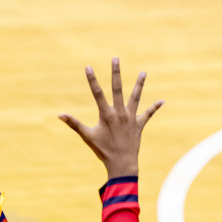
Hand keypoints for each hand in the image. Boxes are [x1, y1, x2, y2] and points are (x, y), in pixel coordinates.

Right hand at [58, 59, 161, 178]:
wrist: (121, 163)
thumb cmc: (103, 150)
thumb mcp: (87, 136)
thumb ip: (74, 124)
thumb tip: (60, 115)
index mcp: (106, 115)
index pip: (97, 93)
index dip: (92, 80)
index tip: (88, 67)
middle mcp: (119, 113)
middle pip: (117, 89)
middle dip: (116, 73)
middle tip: (116, 58)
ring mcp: (131, 118)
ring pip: (136, 97)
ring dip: (140, 84)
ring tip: (144, 72)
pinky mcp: (139, 124)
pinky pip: (148, 114)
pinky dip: (154, 107)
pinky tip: (162, 101)